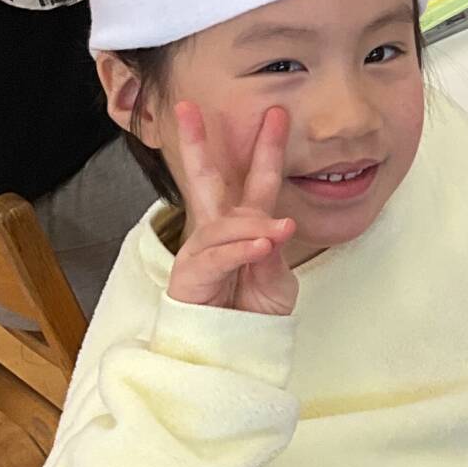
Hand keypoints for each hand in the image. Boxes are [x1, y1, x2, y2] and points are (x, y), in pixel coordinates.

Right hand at [166, 103, 299, 315]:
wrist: (235, 358)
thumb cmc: (253, 319)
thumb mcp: (276, 283)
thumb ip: (273, 255)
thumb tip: (274, 226)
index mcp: (244, 228)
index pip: (257, 182)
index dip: (267, 149)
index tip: (277, 115)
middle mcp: (217, 233)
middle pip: (207, 180)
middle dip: (199, 144)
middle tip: (190, 108)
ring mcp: (199, 254)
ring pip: (221, 224)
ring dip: (251, 224)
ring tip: (278, 231)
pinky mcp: (189, 277)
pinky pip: (217, 257)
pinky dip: (241, 249)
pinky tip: (261, 245)